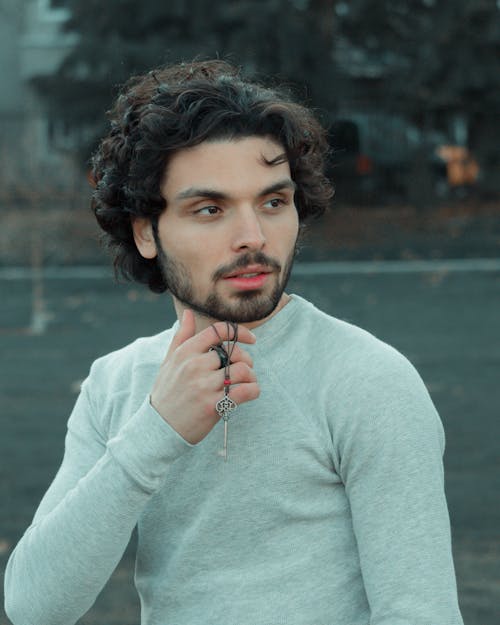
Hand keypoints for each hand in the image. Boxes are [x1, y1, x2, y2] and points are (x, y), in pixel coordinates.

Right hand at [150, 310, 258, 443]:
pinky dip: (254, 390)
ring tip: (246, 383)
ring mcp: (204, 386)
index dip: (239, 332)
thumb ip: (181, 337)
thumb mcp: (169, 362)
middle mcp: (195, 366)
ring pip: (243, 370)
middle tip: (243, 371)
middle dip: (245, 360)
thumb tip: (189, 313)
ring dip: (251, 377)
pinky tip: (250, 393)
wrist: (158, 428)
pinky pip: (245, 391)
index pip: (218, 331)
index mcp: (185, 352)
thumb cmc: (166, 393)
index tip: (251, 339)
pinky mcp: (213, 406)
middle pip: (235, 353)